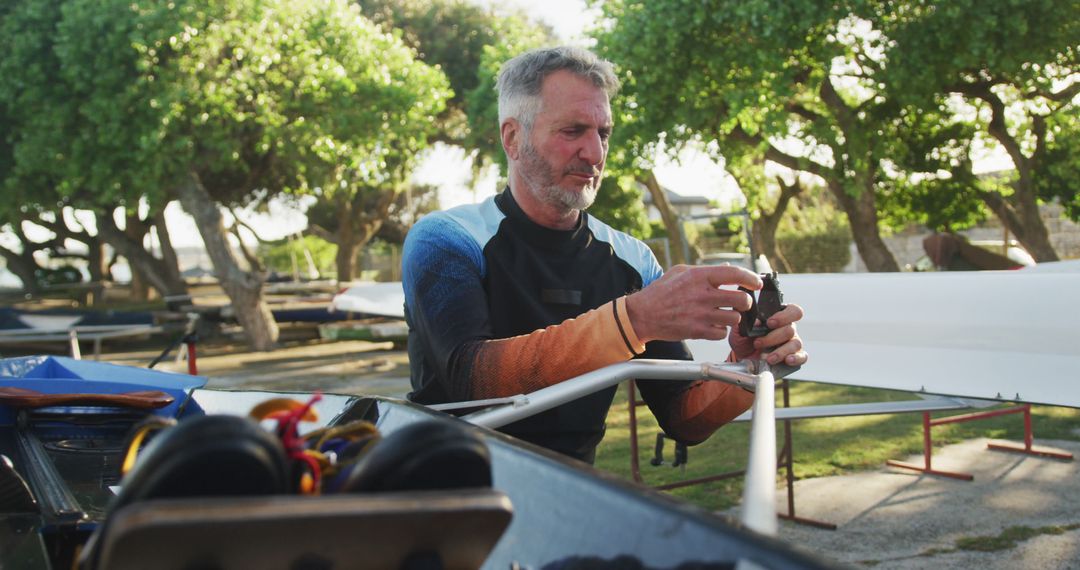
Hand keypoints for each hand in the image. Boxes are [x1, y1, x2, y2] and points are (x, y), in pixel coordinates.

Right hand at [624, 265, 761, 342]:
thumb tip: (728, 269)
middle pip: (741, 299)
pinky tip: (713, 325)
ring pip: (734, 318)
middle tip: (740, 302)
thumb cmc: (660, 292)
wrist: (642, 315)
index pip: (734, 274)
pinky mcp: (697, 331)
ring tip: (724, 314)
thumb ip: (705, 271)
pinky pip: (722, 333)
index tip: (757, 283)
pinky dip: (720, 331)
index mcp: (699, 276)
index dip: (751, 278)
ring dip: (733, 317)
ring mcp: (700, 315)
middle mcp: (702, 295)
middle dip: (745, 302)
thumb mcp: (680, 272)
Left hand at [727, 303, 806, 366]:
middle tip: (758, 343)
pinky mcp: (794, 356)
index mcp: (779, 316)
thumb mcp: (740, 329)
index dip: (784, 316)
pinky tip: (787, 360)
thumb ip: (746, 322)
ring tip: (768, 357)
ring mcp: (792, 342)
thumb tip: (756, 321)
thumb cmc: (744, 339)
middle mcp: (789, 328)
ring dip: (781, 351)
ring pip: (795, 344)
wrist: (742, 357)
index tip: (769, 323)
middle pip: (790, 329)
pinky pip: (802, 356)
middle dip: (773, 338)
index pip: (793, 310)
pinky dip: (795, 358)